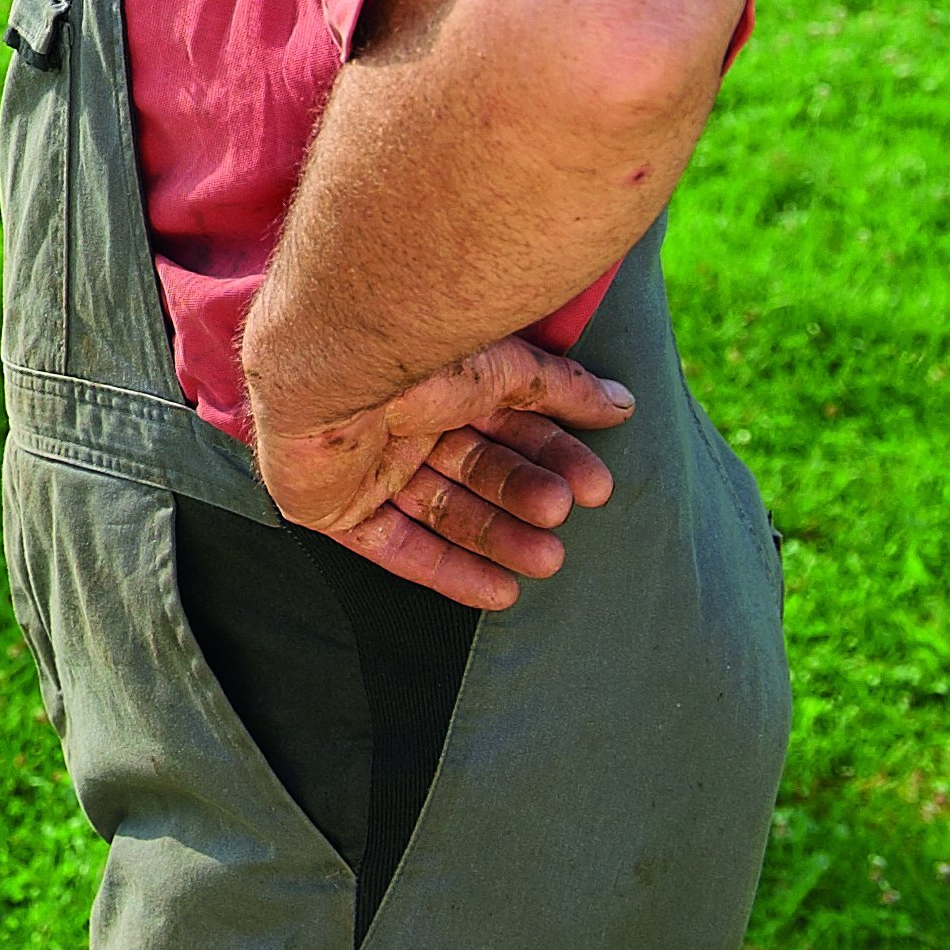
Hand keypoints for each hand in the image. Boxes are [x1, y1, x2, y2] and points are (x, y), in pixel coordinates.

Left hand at [251, 336, 631, 611]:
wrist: (326, 373)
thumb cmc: (413, 355)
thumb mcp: (501, 367)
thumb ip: (561, 388)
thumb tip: (623, 403)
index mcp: (439, 380)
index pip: (507, 426)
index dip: (553, 457)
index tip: (598, 487)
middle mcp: (402, 420)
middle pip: (476, 471)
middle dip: (524, 497)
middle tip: (561, 516)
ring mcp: (365, 464)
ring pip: (441, 511)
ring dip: (497, 538)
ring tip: (547, 560)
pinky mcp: (332, 506)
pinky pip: (392, 547)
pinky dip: (445, 571)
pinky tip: (500, 594)